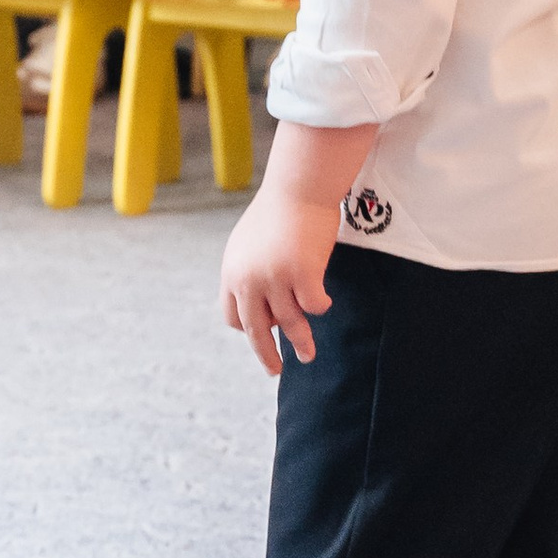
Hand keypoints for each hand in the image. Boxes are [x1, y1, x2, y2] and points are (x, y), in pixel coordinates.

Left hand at [220, 178, 339, 376]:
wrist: (298, 187)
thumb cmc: (279, 211)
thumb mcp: (249, 243)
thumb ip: (249, 271)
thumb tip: (260, 301)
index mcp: (232, 272)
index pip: (233, 315)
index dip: (248, 328)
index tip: (261, 336)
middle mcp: (248, 279)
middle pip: (254, 330)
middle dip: (265, 354)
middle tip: (274, 370)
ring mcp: (275, 279)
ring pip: (288, 323)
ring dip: (301, 342)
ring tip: (308, 355)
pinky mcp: (302, 275)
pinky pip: (314, 306)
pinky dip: (320, 306)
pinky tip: (325, 300)